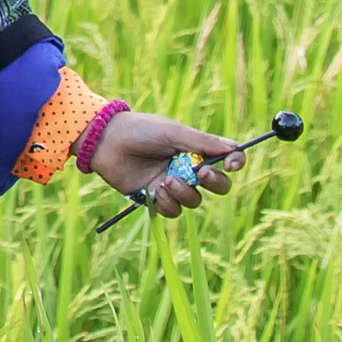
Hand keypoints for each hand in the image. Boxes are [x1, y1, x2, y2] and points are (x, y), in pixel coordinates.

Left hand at [87, 110, 241, 216]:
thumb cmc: (140, 130)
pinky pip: (173, 210)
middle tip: (201, 174)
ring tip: (166, 181)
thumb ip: (202, 143)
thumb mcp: (173, 133)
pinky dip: (168, 202)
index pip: (226, 159)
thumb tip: (234, 149)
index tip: (231, 164)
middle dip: (215, 183)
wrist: (106, 142)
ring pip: (195, 201)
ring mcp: (172, 184)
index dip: (235, 163)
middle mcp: (188, 168)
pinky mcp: (155, 198)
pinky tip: (156, 190)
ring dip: (185, 193)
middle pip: (218, 186)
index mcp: (195, 149)